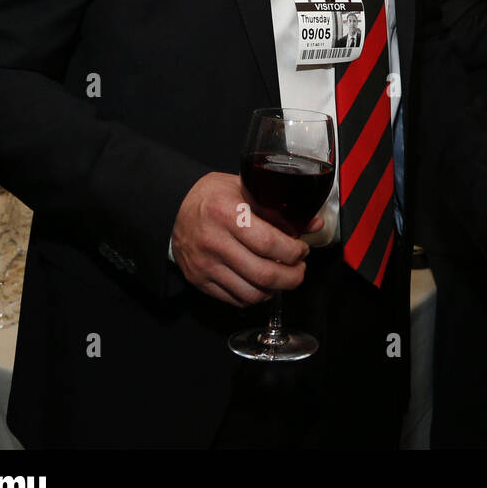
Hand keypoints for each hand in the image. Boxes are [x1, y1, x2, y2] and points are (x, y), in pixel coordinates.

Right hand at [171, 171, 320, 306]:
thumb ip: (278, 207)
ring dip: (276, 290)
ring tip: (284, 277)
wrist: (173, 207)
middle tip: (299, 269)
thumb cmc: (212, 196)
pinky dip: (255, 295)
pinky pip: (235, 299)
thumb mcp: (246, 188)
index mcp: (227, 213)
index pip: (269, 243)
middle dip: (292, 277)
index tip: (302, 250)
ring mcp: (205, 265)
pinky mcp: (199, 280)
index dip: (294, 252)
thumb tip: (313, 224)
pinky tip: (262, 284)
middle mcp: (214, 242)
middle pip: (264, 274)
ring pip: (251, 293)